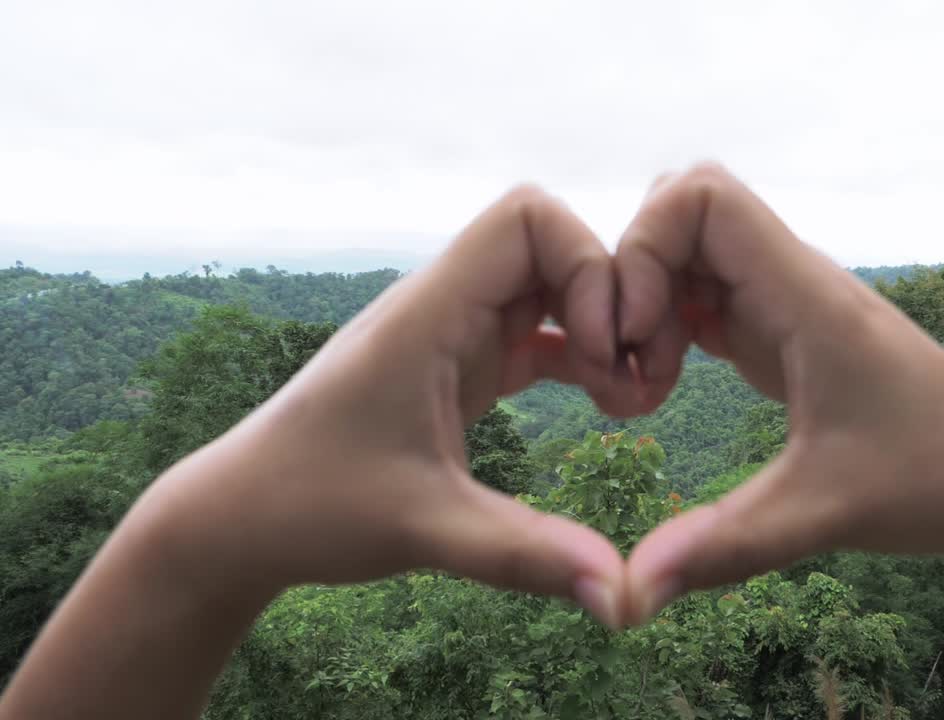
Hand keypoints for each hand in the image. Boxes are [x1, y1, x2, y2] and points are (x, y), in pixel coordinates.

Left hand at [133, 186, 638, 624]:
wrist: (239, 518)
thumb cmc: (311, 507)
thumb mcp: (427, 531)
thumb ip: (527, 554)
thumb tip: (624, 599)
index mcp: (429, 312)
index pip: (529, 217)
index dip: (587, 264)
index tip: (604, 349)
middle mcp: (443, 307)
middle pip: (554, 247)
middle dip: (609, 301)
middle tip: (630, 382)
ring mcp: (451, 334)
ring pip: (550, 289)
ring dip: (599, 333)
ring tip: (627, 400)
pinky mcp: (457, 368)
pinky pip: (536, 334)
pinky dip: (578, 358)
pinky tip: (604, 405)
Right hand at [615, 164, 943, 622]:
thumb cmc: (934, 481)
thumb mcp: (821, 515)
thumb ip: (723, 548)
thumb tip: (627, 599)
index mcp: (807, 295)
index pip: (701, 195)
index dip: (644, 247)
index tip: (637, 335)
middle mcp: (793, 283)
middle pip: (679, 215)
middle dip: (631, 279)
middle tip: (632, 364)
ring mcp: (786, 306)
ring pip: (686, 258)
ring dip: (646, 311)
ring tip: (646, 389)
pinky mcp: (782, 336)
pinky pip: (703, 299)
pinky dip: (668, 332)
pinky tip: (667, 390)